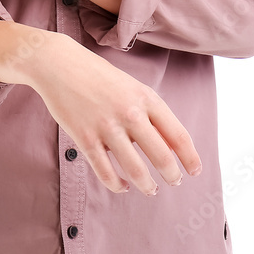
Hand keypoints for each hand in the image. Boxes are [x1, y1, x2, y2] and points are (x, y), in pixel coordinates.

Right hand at [31, 34, 201, 194]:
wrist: (59, 63)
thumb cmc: (98, 75)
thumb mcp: (131, 87)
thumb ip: (149, 114)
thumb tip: (169, 147)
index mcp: (146, 98)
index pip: (178, 135)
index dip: (190, 158)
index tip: (195, 171)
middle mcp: (130, 113)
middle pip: (161, 156)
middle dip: (172, 175)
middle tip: (174, 182)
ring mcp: (106, 126)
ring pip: (136, 170)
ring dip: (147, 185)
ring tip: (151, 189)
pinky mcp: (84, 138)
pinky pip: (106, 172)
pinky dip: (117, 185)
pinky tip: (122, 186)